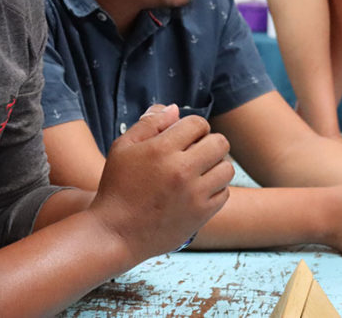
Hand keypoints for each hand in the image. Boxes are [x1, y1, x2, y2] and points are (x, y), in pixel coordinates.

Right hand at [90, 104, 233, 259]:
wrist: (115, 233)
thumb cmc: (117, 187)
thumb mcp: (123, 148)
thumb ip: (149, 123)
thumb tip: (175, 109)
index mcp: (162, 149)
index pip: (198, 124)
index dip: (194, 127)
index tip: (186, 137)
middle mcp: (181, 170)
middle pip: (220, 142)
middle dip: (209, 143)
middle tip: (196, 152)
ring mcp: (194, 194)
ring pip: (227, 167)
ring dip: (216, 165)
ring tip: (200, 171)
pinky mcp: (201, 214)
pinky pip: (225, 192)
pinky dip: (216, 189)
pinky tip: (199, 190)